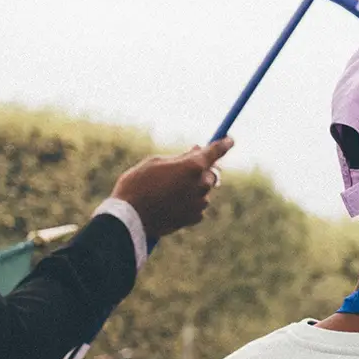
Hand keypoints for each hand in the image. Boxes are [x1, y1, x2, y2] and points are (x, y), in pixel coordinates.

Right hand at [112, 138, 234, 241]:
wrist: (129, 218)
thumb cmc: (137, 185)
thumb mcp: (155, 163)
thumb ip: (180, 158)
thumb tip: (196, 152)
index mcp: (192, 166)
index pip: (215, 151)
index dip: (224, 144)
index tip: (229, 140)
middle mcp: (201, 184)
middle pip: (210, 173)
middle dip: (201, 170)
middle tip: (185, 169)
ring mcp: (200, 202)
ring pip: (203, 191)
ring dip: (192, 188)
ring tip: (167, 192)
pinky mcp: (196, 217)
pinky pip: (197, 205)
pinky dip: (188, 203)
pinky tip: (169, 205)